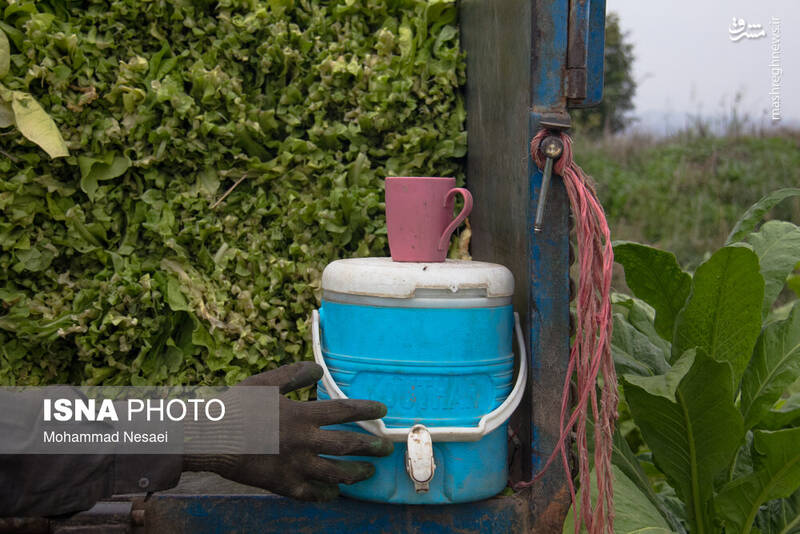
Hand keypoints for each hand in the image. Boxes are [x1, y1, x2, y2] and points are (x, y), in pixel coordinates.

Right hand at [183, 362, 392, 500]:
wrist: (211, 437)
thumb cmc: (237, 406)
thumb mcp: (266, 383)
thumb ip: (294, 375)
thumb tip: (318, 369)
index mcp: (302, 414)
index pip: (344, 411)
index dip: (366, 410)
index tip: (382, 411)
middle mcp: (304, 441)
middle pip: (348, 445)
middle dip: (371, 446)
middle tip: (386, 448)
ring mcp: (295, 465)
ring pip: (336, 473)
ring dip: (356, 472)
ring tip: (368, 472)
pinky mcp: (283, 485)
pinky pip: (311, 494)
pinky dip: (326, 493)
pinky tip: (335, 492)